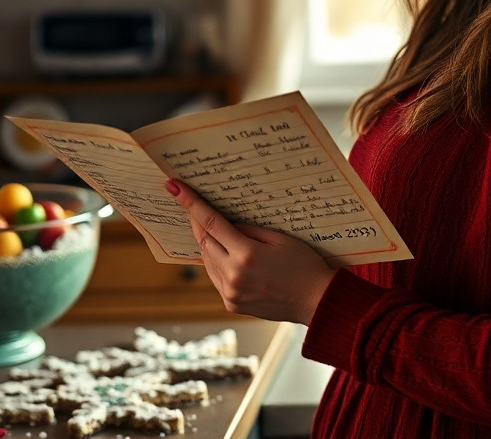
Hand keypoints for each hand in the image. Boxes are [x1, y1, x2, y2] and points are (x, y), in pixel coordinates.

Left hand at [164, 179, 335, 324]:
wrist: (316, 301)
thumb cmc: (305, 266)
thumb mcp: (280, 239)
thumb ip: (249, 230)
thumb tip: (227, 223)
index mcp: (246, 255)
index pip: (211, 222)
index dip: (190, 203)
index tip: (174, 187)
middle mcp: (233, 275)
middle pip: (204, 241)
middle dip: (195, 221)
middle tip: (190, 204)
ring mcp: (230, 292)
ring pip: (206, 260)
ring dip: (206, 242)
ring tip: (210, 228)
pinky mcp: (231, 304)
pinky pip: (215, 277)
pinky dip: (215, 262)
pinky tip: (224, 253)